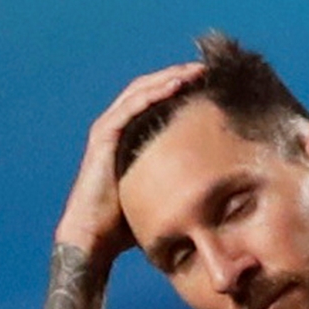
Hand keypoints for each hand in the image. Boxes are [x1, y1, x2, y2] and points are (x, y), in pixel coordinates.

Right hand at [55, 61, 205, 263]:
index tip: (208, 85)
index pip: (156, 102)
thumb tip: (215, 192)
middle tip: (205, 70)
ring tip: (195, 71)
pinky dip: (153, 93)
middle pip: (149, 90)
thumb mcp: (159, 196)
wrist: (94, 238)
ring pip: (140, 91)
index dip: (180, 90)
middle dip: (178, 76)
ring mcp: (108, 129)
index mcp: (129, 138)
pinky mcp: (103, 136)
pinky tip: (175, 85)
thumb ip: (178, 184)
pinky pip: (130, 106)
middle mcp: (116, 127)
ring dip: (168, 78)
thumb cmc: (125, 226)